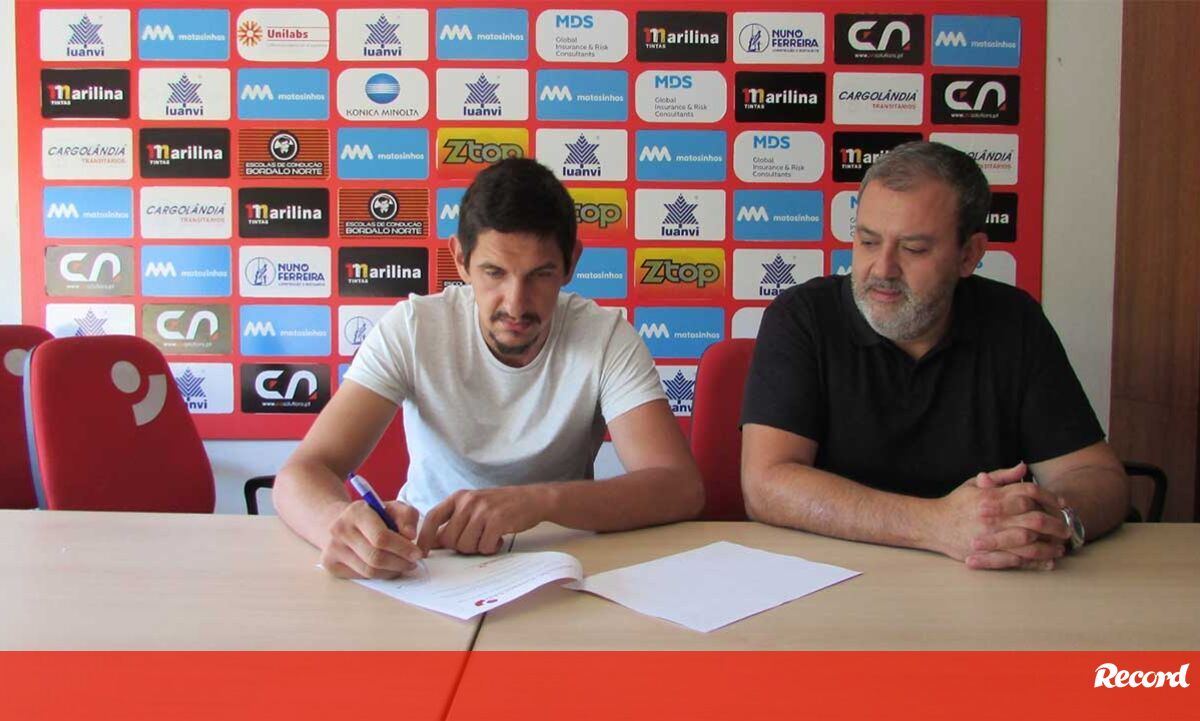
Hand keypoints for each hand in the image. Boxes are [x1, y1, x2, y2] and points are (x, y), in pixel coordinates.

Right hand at [320, 500, 423, 578]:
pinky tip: (387, 567)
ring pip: (369, 571)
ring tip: (403, 565)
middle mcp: (339, 530)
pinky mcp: (330, 564)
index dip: (402, 548)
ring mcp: (332, 549)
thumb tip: (410, 536)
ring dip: (391, 571)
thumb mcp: (393, 508)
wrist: (339, 521)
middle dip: (400, 563)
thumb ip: (406, 517)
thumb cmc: (372, 515)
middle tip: (413, 563)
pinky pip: (361, 576)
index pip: (381, 537)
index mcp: (355, 512)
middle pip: (375, 557)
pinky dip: (379, 574)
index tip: (417, 554)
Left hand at [417, 485, 551, 554]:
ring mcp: (483, 510)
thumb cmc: (500, 506)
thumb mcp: (474, 507)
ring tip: (489, 537)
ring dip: (477, 548)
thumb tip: (433, 543)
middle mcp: (468, 501)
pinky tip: (499, 538)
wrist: (532, 499)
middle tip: (476, 540)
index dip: (425, 537)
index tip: (423, 552)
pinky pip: (484, 546)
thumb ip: (454, 522)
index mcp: (459, 497)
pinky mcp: (498, 521)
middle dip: (461, 547)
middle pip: (449, 539)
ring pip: (465, 545)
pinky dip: (491, 548)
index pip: (433, 517)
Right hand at [935, 463, 1068, 570]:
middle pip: (1034, 518)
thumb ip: (1001, 476)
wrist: (932, 524)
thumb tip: (1023, 466)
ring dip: (1049, 545)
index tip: (1062, 504)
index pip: (1028, 493)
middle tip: (1067, 528)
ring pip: (1029, 541)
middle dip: (1056, 524)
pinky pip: (1016, 559)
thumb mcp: (974, 483)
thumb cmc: (956, 503)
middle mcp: (993, 515)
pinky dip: (1035, 562)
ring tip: (1060, 547)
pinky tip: (1047, 561)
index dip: (1050, 497)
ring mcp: (990, 536)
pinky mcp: (986, 553)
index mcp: (992, 496)